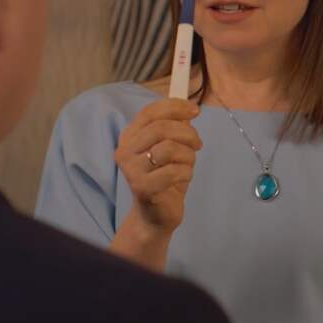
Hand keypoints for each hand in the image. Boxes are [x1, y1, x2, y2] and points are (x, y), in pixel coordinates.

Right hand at [115, 99, 201, 234]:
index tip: (195, 111)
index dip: (175, 107)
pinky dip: (186, 172)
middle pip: (161, 128)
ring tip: (188, 164)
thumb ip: (175, 127)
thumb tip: (189, 110)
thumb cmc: (164, 178)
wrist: (155, 215)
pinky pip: (173, 171)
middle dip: (187, 134)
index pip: (150, 112)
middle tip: (197, 144)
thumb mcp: (170, 147)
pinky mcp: (141, 187)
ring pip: (169, 148)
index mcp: (130, 136)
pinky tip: (183, 177)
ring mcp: (131, 170)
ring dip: (188, 155)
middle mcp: (125, 150)